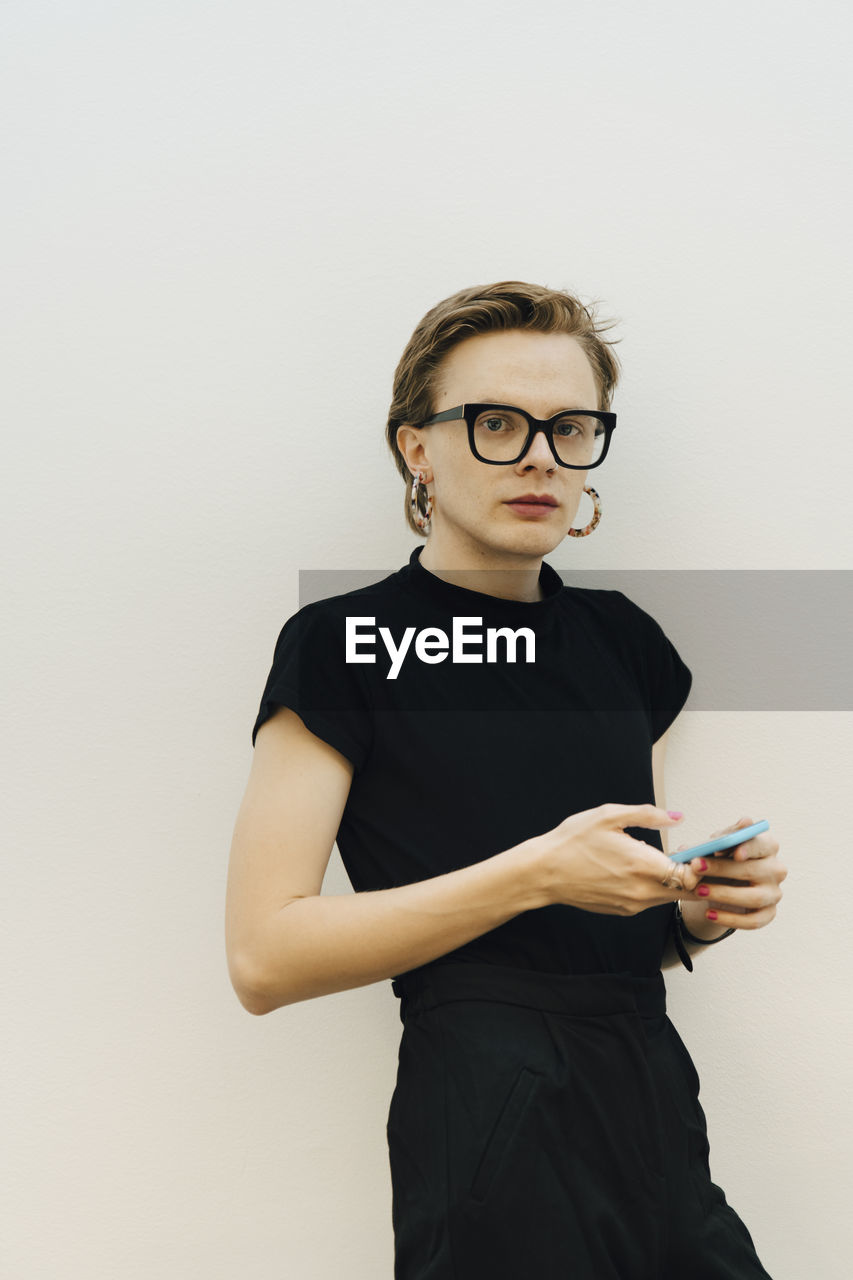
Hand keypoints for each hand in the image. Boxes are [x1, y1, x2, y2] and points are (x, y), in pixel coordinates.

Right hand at [533, 803, 708, 916]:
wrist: (544, 872)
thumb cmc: (573, 840)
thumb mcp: (609, 815)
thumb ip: (648, 814)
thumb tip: (677, 817)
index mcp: (642, 865)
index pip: (693, 875)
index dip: (701, 864)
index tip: (696, 850)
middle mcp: (642, 891)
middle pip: (687, 891)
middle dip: (694, 875)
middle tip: (689, 856)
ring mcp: (632, 904)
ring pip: (669, 896)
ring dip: (674, 881)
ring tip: (661, 858)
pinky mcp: (623, 910)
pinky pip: (650, 900)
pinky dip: (654, 887)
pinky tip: (638, 869)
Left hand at [677, 815, 787, 932]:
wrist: (722, 885)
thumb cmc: (720, 860)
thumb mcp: (713, 848)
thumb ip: (706, 847)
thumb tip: (690, 852)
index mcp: (766, 846)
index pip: (762, 844)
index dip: (750, 848)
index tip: (735, 852)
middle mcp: (775, 869)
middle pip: (753, 870)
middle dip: (722, 868)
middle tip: (696, 866)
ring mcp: (774, 892)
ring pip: (754, 897)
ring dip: (723, 894)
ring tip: (699, 891)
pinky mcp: (769, 913)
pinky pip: (753, 921)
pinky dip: (730, 919)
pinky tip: (709, 914)